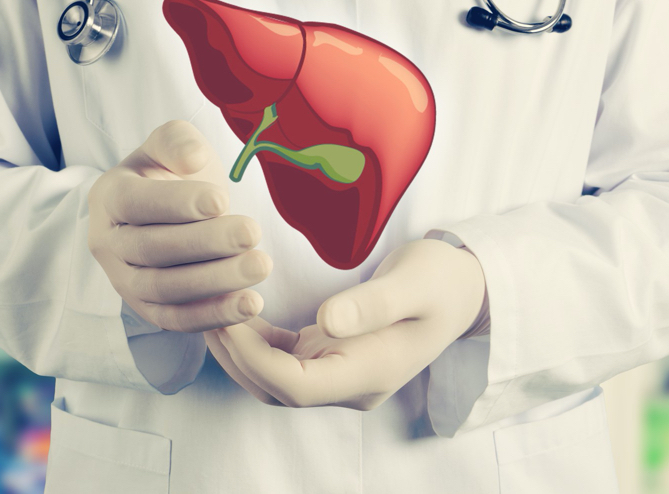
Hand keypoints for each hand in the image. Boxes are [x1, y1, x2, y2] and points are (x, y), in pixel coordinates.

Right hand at [88, 120, 271, 331]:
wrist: (167, 212)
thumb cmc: (171, 173)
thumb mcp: (171, 144)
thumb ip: (178, 141)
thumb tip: (193, 159)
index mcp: (109, 197)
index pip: (137, 202)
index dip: (177, 203)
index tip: (221, 199)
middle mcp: (109, 243)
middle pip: (152, 249)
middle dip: (206, 243)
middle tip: (252, 232)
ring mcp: (124, 281)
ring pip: (165, 289)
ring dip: (216, 281)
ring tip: (260, 265)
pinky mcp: (148, 310)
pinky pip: (177, 319)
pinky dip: (213, 316)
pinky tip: (251, 303)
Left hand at [205, 239, 488, 409]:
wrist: (464, 287)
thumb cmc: (442, 279)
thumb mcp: (414, 283)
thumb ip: (371, 304)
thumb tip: (326, 323)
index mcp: (371, 373)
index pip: (296, 387)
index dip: (254, 359)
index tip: (227, 319)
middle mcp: (352, 386)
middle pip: (276, 390)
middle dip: (236, 355)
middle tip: (204, 309)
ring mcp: (342, 375)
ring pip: (275, 381)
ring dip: (241, 351)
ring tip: (211, 309)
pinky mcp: (333, 357)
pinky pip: (285, 362)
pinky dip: (257, 342)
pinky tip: (239, 311)